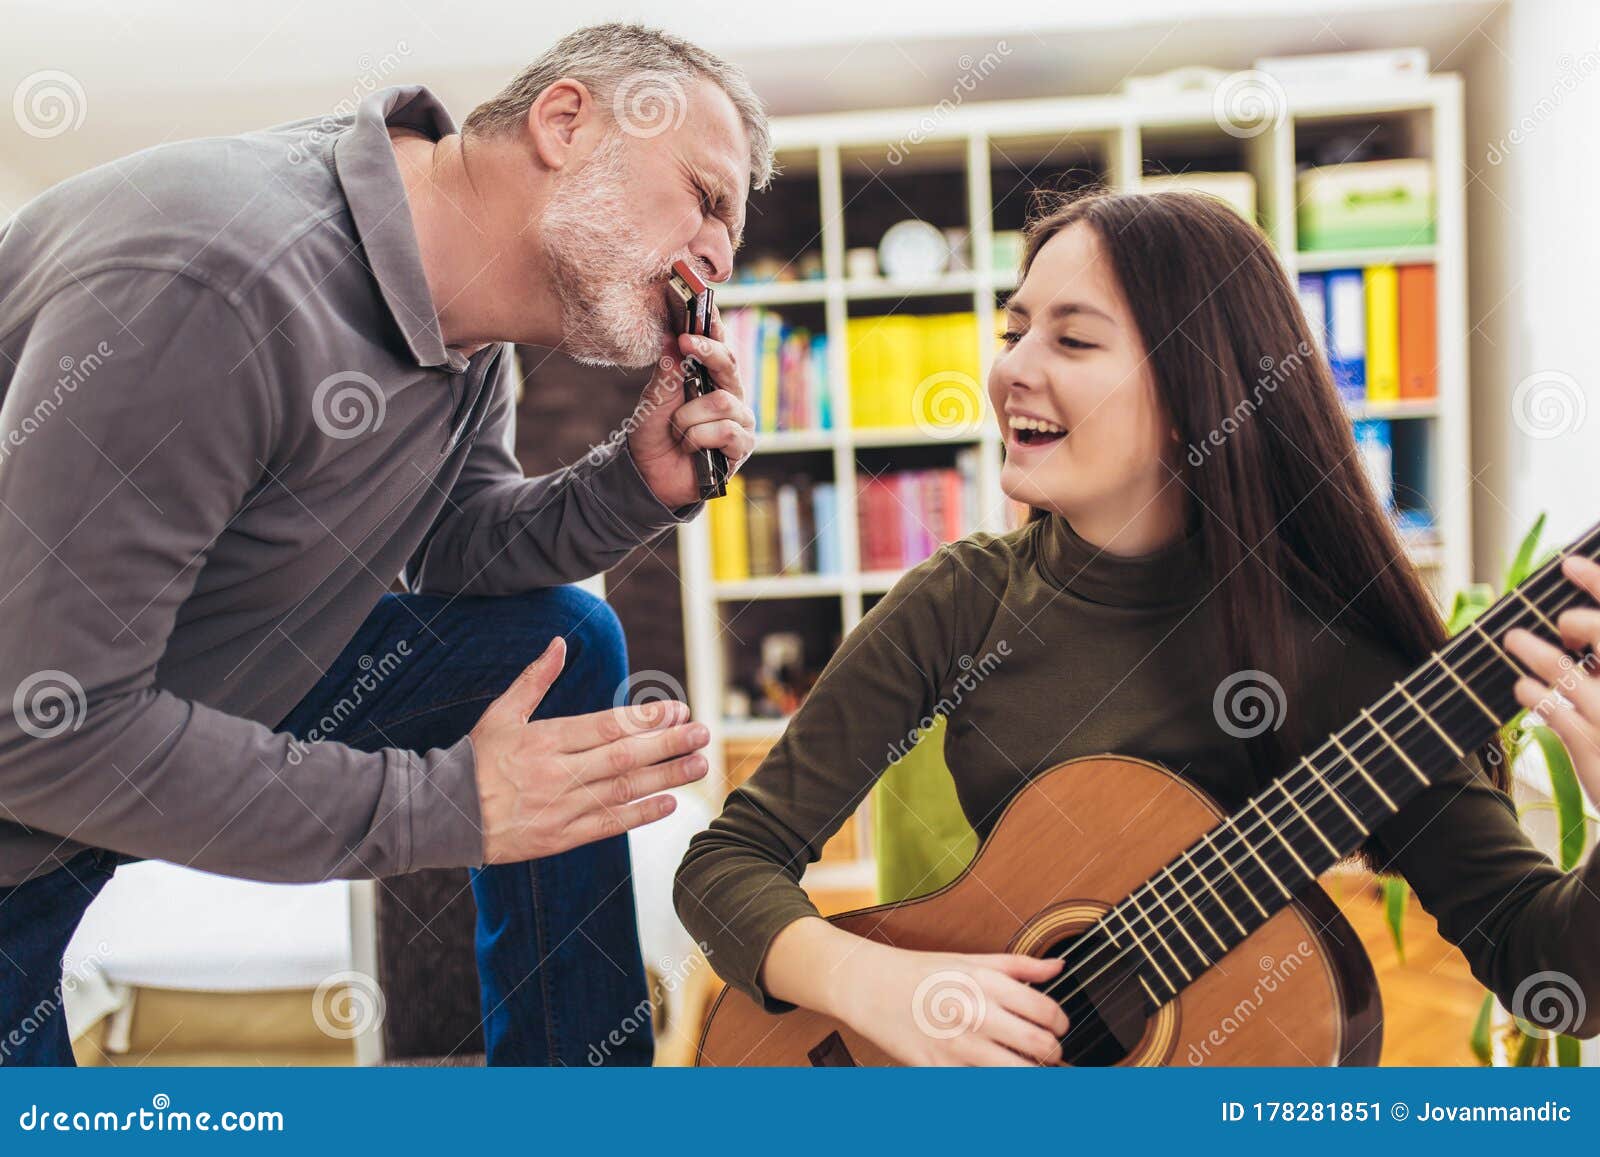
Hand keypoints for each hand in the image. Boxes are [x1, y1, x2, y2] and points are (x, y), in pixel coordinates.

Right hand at [469, 636, 709, 862]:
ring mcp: (561, 807)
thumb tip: (559, 644)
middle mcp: (558, 772)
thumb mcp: (501, 713)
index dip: (647, 719)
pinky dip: (640, 814)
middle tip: (703, 733)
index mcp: (546, 739)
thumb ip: (534, 679)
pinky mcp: (560, 837)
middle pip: (624, 756)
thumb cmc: (475, 759)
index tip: (677, 710)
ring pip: (623, 789)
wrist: (444, 814)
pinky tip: (670, 803)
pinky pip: (608, 825)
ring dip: (666, 777)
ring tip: (698, 764)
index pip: (608, 725)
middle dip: (668, 743)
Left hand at [626, 305, 755, 508]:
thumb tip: (675, 342)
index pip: (719, 347)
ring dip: (689, 417)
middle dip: (707, 352)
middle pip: (730, 364)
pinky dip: (698, 438)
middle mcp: (731, 396)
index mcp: (711, 380)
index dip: (714, 327)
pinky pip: (725, 431)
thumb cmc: (655, 436)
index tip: (703, 307)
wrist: (650, 477)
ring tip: (677, 432)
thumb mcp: (652, 401)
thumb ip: (666, 374)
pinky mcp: (742, 447)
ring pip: (721, 402)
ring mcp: (739, 421)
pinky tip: (690, 449)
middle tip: (686, 341)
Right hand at [832, 940, 1069, 1066]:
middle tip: (1048, 1053)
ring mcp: (959, 1047)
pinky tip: (996, 1076)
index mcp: (988, 984)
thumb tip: (1057, 966)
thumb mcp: (971, 959)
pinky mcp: (941, 1071)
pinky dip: (997, 1087)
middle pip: (1040, 1047)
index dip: (1061, 1024)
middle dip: (1054, 1054)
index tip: (1058, 1028)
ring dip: (1032, 1075)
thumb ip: (1019, 964)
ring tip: (1027, 1068)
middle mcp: (977, 1015)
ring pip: (1018, 1075)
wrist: (870, 987)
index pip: (1046, 1012)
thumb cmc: (920, 972)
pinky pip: (983, 1089)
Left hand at [1506, 554, 1599, 808]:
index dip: (1598, 583)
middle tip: (1557, 618)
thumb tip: (1573, 624)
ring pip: (1568, 673)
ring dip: (1534, 652)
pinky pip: (1556, 713)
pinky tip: (1521, 688)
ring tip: (1511, 640)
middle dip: (1578, 619)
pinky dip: (1535, 695)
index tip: (1568, 563)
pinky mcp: (1595, 750)